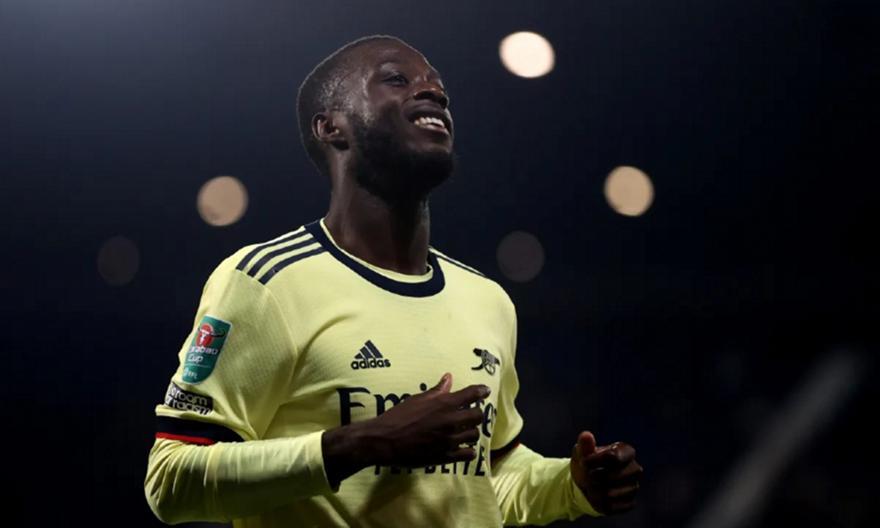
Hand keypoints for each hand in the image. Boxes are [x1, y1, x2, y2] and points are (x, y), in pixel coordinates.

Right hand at [323, 373, 488, 484]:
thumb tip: (449, 378)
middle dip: (476, 413)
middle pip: (478, 416)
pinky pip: (468, 454)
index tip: (485, 391)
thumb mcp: (417, 399)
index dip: (481, 391)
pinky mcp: (446, 457)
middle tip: (471, 414)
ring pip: (474, 435)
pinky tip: (463, 448)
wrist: (385, 441)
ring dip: (471, 431)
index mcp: (444, 404)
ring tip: (465, 431)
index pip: (472, 394)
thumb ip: (436, 390)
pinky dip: (468, 450)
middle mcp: (451, 421)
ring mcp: (450, 440)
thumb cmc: (398, 416)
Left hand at [570, 431, 642, 514]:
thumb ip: (584, 445)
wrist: (587, 483)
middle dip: (593, 478)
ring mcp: (634, 487)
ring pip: (611, 493)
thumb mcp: (582, 452)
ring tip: (591, 486)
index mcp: (626, 451)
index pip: (613, 457)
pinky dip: (600, 503)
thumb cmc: (587, 463)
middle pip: (611, 477)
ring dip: (594, 492)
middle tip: (588, 476)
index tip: (584, 463)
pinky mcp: (630, 503)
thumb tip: (586, 435)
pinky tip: (597, 497)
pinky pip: (612, 506)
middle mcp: (635, 469)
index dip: (594, 461)